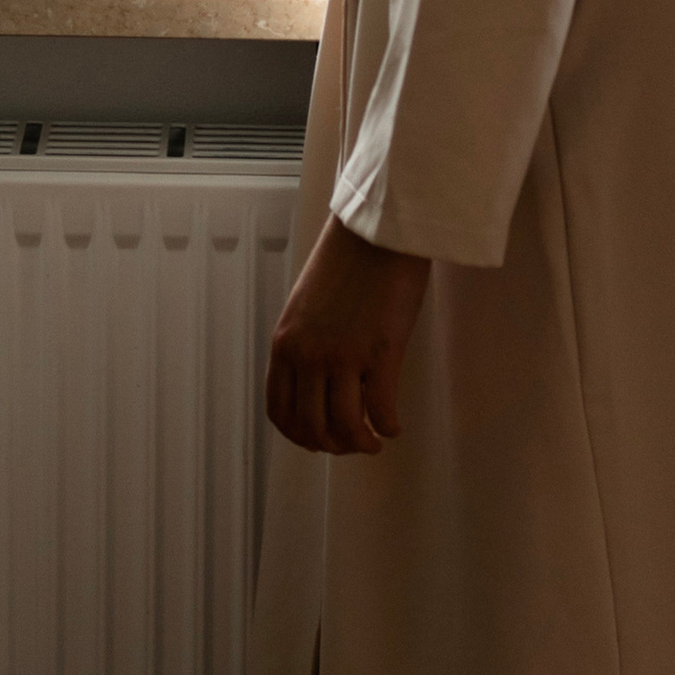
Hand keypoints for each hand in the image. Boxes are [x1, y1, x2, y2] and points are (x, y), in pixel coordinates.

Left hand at [265, 213, 431, 455]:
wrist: (377, 230)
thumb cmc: (347, 262)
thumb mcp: (307, 307)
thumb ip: (305, 344)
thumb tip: (319, 383)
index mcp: (285, 344)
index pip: (280, 411)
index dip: (300, 436)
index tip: (320, 441)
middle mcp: (307, 355)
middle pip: (313, 427)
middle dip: (334, 445)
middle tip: (354, 443)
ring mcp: (342, 356)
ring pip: (345, 427)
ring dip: (361, 443)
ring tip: (375, 440)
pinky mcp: (379, 353)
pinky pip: (380, 410)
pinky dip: (388, 426)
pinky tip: (394, 425)